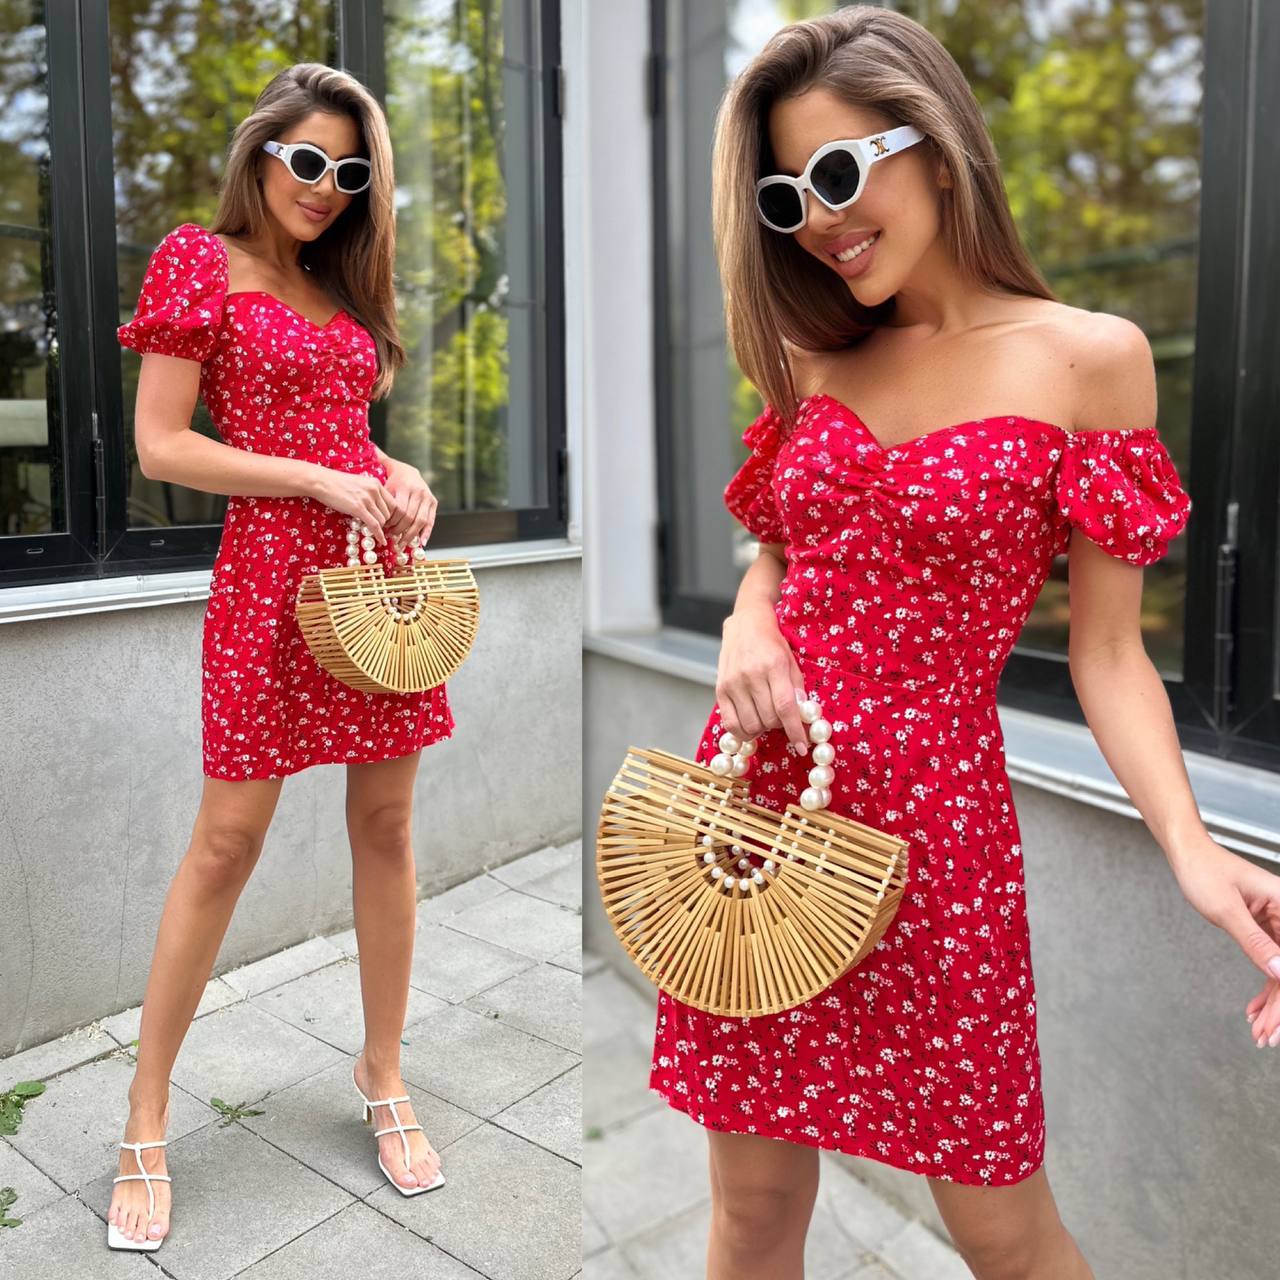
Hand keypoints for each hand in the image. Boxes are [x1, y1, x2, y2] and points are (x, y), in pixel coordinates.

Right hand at [311, 467, 392, 545]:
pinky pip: (374, 525)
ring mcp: (367, 499)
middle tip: (384, 531)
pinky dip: (379, 535)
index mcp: (376, 484)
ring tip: (378, 534)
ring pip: (383, 520)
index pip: (393, 503)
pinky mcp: (358, 508)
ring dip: (382, 529)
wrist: (322, 482)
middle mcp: (374, 490)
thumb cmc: (337, 484)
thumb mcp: (359, 484)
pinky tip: (381, 541)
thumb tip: (377, 508)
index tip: (389, 524)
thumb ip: (370, 493)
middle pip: (390, 513)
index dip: (393, 516)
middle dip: (388, 524)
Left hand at [380, 458, 438, 550]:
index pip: (400, 510)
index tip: (384, 529)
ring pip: (421, 521)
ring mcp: (428, 498)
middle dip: (400, 530)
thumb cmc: (392, 481)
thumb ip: (380, 499)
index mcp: (405, 487)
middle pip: (410, 517)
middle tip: (391, 539)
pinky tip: (421, 542)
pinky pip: (431, 520)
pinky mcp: (433, 502)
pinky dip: (426, 533)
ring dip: (411, 535)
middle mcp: (419, 492)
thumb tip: (370, 516)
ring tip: (402, 544)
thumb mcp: (384, 485)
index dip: (392, 522)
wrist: (408, 471)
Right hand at [715, 604, 809, 750]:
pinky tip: (751, 724)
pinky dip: (743, 731)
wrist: (746, 623)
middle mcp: (751, 675)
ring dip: (762, 728)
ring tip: (765, 716)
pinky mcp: (720, 689)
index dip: (795, 731)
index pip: (785, 707)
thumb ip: (796, 689)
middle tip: (780, 715)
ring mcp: (733, 683)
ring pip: (751, 725)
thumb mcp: (791, 660)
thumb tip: (803, 717)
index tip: (802, 747)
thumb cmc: (772, 642)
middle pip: (768, 719)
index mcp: (774, 666)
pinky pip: (730, 723)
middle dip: (779, 725)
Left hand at [1169, 835, 1279, 1047]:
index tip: (1278, 1025)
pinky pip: (1273, 965)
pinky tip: (1253, 1011)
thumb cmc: (1205, 871)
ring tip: (1258, 1031)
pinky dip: (1265, 990)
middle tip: (1265, 1037)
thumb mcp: (1226, 909)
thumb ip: (1254, 941)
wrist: (1189, 855)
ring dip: (1274, 1005)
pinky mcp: (1267, 930)